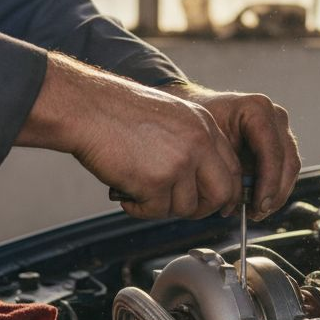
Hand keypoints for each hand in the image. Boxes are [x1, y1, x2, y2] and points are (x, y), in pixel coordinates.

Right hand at [16, 53, 241, 219]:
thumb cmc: (117, 112)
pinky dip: (139, 208)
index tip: (219, 206)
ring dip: (162, 207)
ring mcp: (180, 162)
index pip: (232, 169)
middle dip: (202, 210)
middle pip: (221, 194)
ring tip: (138, 190)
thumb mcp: (170, 118)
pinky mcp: (156, 181)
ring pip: (186, 208)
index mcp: (205, 125)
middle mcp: (199, 142)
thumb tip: (202, 184)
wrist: (87, 108)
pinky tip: (125, 191)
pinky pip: (157, 212)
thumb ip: (192, 145)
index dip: (227, 194)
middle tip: (179, 209)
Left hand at [160, 83, 299, 220]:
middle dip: (275, 192)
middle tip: (257, 213)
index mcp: (257, 110)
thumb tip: (239, 202)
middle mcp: (274, 117)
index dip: (269, 182)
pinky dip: (273, 189)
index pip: (272, 150)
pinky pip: (284, 171)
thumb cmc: (199, 126)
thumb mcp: (208, 145)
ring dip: (276, 194)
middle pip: (288, 161)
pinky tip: (256, 202)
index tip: (259, 205)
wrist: (197, 113)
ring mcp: (281, 129)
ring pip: (290, 169)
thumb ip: (226, 169)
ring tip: (255, 211)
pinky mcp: (280, 144)